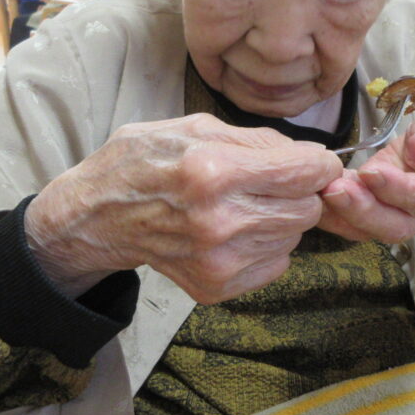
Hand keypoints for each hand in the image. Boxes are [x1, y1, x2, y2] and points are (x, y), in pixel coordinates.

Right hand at [24, 114, 342, 302]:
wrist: (96, 217)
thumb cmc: (144, 161)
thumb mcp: (195, 127)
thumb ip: (258, 140)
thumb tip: (311, 155)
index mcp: (214, 171)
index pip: (307, 171)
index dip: (318, 163)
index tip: (310, 162)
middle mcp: (220, 222)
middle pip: (308, 208)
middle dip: (297, 191)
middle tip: (267, 183)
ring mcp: (218, 261)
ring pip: (295, 236)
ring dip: (279, 219)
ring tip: (241, 206)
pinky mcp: (217, 287)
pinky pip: (277, 264)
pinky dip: (264, 246)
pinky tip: (233, 232)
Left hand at [318, 110, 414, 242]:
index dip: (399, 188)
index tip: (371, 172)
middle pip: (397, 226)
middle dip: (363, 211)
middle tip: (335, 189)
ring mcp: (403, 225)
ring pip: (372, 232)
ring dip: (344, 215)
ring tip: (322, 192)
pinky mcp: (377, 222)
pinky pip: (354, 226)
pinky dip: (332, 216)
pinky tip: (312, 199)